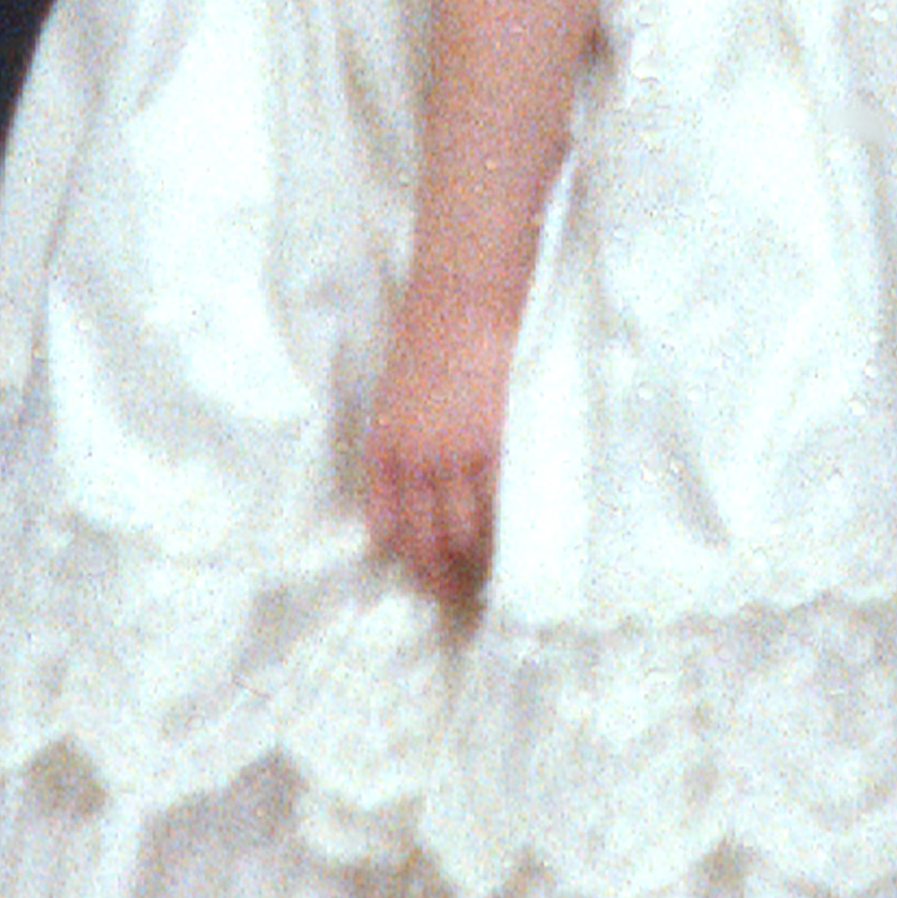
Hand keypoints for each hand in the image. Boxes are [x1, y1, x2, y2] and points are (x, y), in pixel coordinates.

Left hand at [361, 294, 515, 604]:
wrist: (462, 298)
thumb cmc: (431, 331)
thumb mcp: (399, 390)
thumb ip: (407, 434)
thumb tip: (428, 471)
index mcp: (382, 446)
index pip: (386, 522)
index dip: (404, 554)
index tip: (421, 573)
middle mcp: (410, 461)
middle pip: (422, 538)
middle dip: (437, 575)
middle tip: (454, 598)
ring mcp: (451, 456)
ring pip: (461, 531)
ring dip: (473, 562)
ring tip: (488, 582)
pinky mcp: (492, 444)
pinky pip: (495, 503)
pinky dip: (503, 529)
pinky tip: (514, 545)